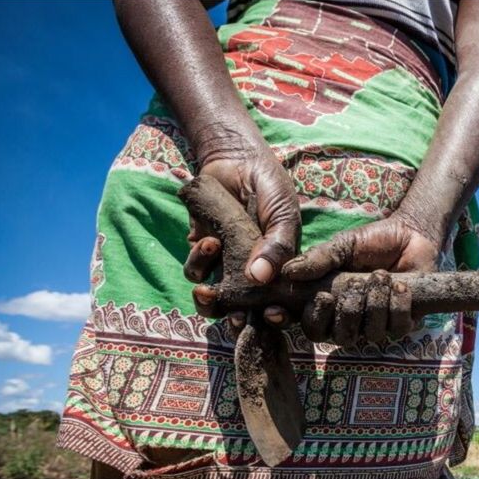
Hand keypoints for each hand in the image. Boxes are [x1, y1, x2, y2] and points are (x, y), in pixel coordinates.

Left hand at [184, 149, 300, 324]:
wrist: (237, 160)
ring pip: (213, 299)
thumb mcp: (283, 214)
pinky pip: (195, 272)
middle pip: (243, 312)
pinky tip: (208, 240)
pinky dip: (198, 260)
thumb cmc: (269, 189)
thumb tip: (259, 278)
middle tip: (235, 317)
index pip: (279, 304)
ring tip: (215, 250)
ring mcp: (226, 267)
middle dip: (236, 318)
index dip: (276, 317)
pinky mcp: (201, 253)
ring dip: (211, 288)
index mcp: (279, 271)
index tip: (271, 315)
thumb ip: (277, 245)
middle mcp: (252, 276)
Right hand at [281, 214, 438, 345]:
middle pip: (335, 336)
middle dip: (345, 310)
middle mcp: (350, 319)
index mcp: (329, 303)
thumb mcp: (342, 246)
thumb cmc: (371, 241)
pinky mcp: (404, 322)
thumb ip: (318, 260)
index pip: (306, 325)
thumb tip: (288, 273)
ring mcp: (377, 324)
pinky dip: (397, 306)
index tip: (279, 311)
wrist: (410, 233)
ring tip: (380, 276)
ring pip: (368, 334)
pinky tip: (400, 285)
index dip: (290, 322)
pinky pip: (397, 328)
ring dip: (373, 304)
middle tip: (353, 283)